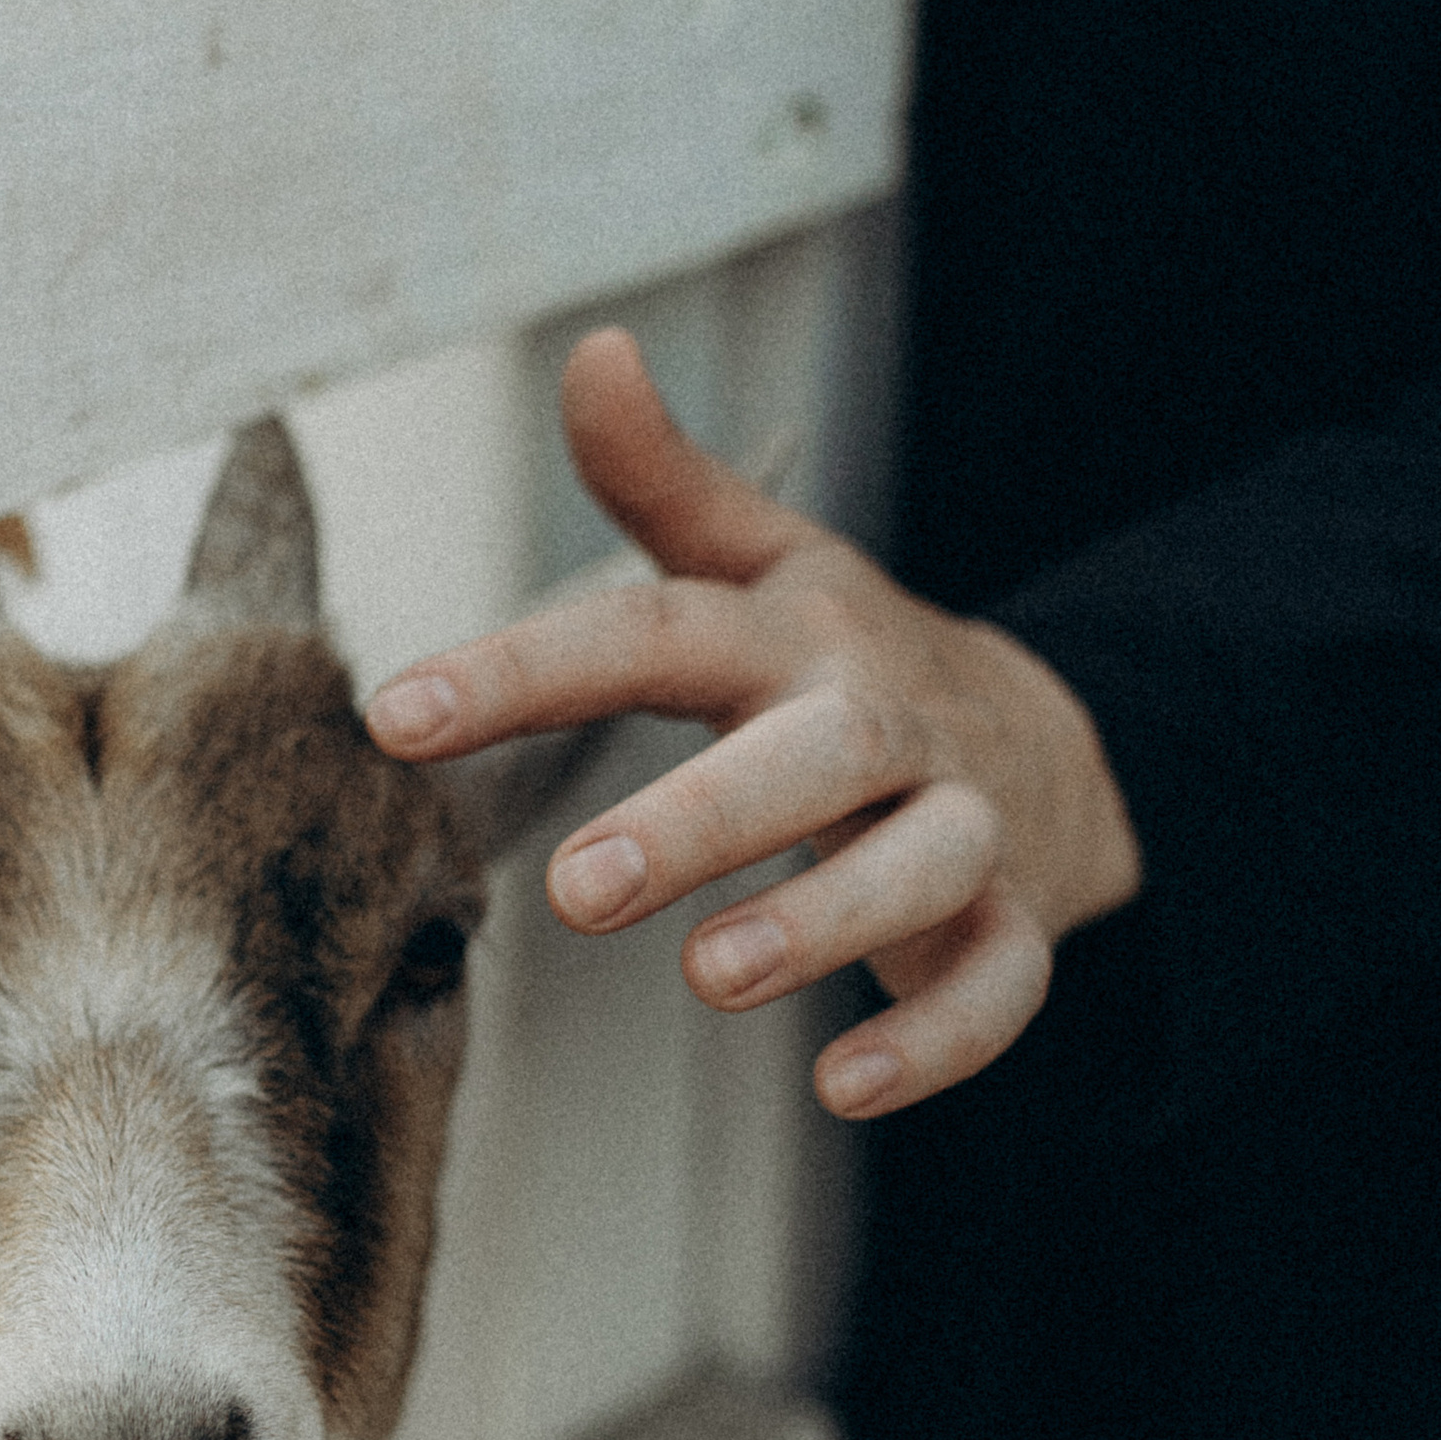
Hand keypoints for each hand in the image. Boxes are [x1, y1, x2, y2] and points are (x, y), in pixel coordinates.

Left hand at [363, 331, 1143, 1118]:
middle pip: (810, 759)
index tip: (392, 713)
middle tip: (575, 890)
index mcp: (792, 637)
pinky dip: (935, 1042)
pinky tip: (843, 1087)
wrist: (1048, 748)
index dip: (523, 667)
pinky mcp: (1013, 926)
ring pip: (919, 868)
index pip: (652, 634)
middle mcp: (881, 724)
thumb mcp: (761, 561)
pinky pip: (998, 986)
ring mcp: (959, 825)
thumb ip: (659, 477)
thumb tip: (593, 352)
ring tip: (709, 976)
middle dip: (699, 822)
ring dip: (820, 922)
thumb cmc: (846, 664)